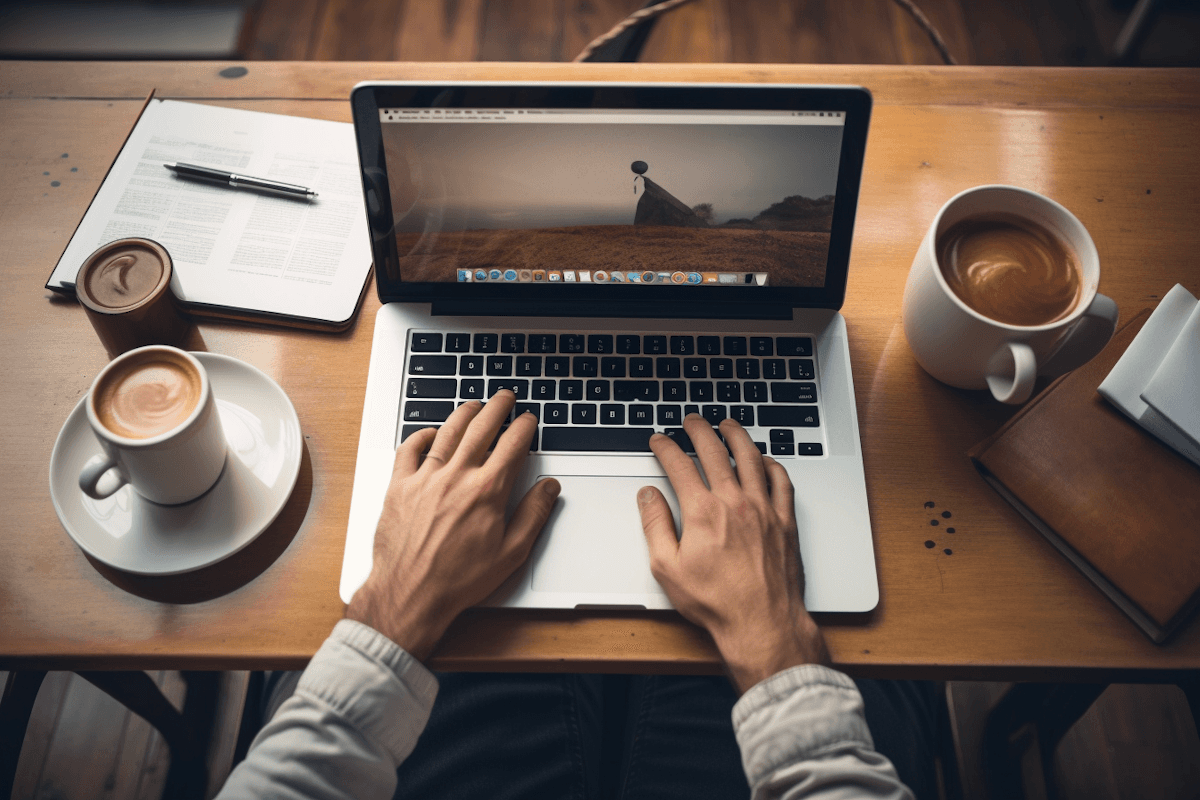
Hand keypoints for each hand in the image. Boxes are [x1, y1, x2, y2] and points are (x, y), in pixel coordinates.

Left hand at [346, 391, 559, 660]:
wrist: (411, 593)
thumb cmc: (459, 579)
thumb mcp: (511, 553)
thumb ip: (534, 515)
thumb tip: (549, 488)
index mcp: (487, 491)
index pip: (512, 445)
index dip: (524, 427)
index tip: (529, 420)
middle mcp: (456, 477)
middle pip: (481, 428)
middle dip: (497, 408)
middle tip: (505, 397)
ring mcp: (425, 479)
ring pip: (447, 432)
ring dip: (464, 413)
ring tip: (475, 404)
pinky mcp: (399, 487)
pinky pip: (409, 450)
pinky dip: (421, 436)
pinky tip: (431, 432)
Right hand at [639, 415, 828, 693]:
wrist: (762, 623)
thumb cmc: (717, 602)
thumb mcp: (668, 567)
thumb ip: (655, 525)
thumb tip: (648, 496)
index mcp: (703, 511)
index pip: (679, 465)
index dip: (665, 448)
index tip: (659, 441)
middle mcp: (735, 502)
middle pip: (714, 451)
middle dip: (699, 430)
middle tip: (691, 421)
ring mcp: (763, 509)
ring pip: (751, 458)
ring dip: (737, 436)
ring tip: (728, 425)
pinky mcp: (784, 521)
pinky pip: (781, 481)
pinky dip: (771, 465)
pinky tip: (765, 461)